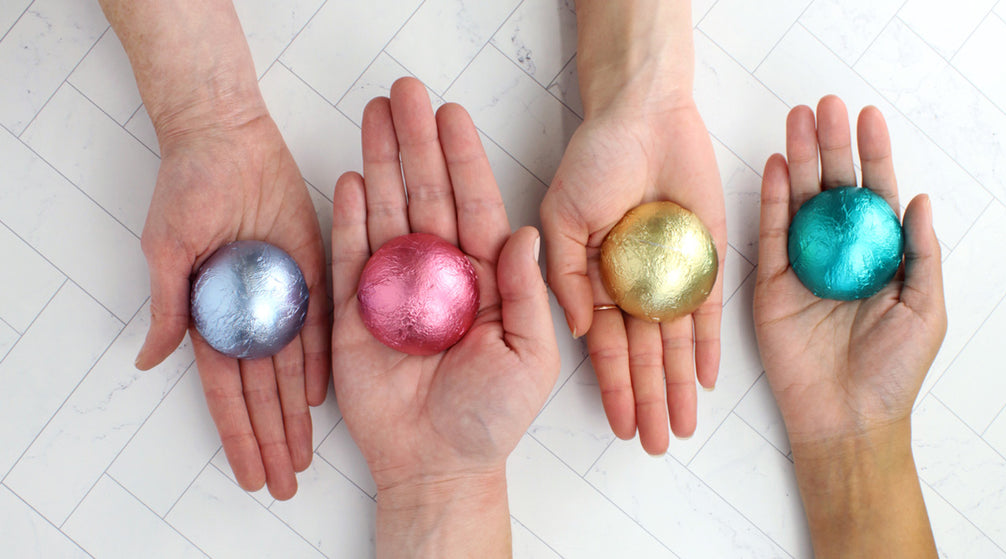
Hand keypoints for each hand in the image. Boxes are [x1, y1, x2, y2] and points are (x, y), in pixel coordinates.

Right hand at [135, 113, 330, 499]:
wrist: (227, 138)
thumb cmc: (188, 187)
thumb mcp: (167, 249)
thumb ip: (166, 306)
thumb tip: (151, 362)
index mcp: (208, 314)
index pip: (225, 390)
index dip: (236, 433)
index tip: (248, 472)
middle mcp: (248, 312)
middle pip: (261, 391)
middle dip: (270, 438)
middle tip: (283, 481)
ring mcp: (280, 294)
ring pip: (290, 368)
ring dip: (296, 413)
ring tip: (304, 456)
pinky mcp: (312, 269)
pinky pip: (318, 323)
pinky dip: (318, 361)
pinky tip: (321, 397)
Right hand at [331, 78, 558, 555]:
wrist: (436, 463)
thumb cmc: (491, 416)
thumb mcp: (529, 355)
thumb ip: (525, 293)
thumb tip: (523, 233)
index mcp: (484, 280)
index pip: (475, 207)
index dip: (463, 161)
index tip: (452, 115)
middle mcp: (439, 274)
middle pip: (427, 197)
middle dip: (416, 145)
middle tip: (404, 93)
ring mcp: (396, 288)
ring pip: (388, 213)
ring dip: (381, 164)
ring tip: (374, 116)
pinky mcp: (357, 310)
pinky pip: (352, 256)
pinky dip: (350, 218)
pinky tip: (353, 176)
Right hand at [540, 100, 725, 453]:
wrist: (643, 116)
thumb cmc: (595, 160)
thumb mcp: (560, 218)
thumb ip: (565, 276)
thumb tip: (580, 332)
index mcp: (595, 281)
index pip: (606, 348)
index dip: (612, 387)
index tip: (619, 426)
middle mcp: (634, 285)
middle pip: (644, 355)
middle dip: (648, 401)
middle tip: (654, 445)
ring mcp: (671, 274)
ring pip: (677, 343)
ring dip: (679, 386)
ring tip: (682, 428)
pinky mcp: (707, 257)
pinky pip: (710, 309)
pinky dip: (709, 344)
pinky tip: (709, 380)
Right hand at [753, 96, 946, 447]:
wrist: (846, 415)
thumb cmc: (894, 369)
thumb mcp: (926, 308)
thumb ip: (920, 252)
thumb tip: (921, 199)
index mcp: (877, 256)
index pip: (875, 194)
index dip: (873, 156)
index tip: (870, 118)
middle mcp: (837, 253)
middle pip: (833, 189)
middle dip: (831, 146)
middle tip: (827, 106)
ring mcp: (801, 266)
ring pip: (799, 202)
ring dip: (797, 160)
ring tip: (798, 121)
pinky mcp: (768, 283)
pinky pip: (770, 234)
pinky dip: (771, 199)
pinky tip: (774, 165)